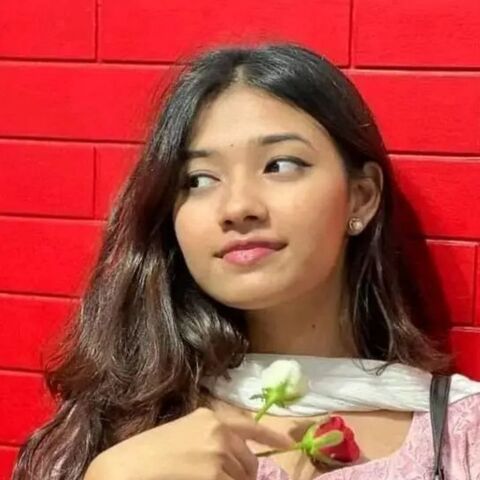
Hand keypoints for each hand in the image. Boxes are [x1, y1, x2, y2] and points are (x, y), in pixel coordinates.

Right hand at [85, 406, 292, 479]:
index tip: (287, 444)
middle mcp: (219, 432)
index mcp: (210, 417)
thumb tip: (235, 456)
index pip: (250, 425)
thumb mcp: (183, 435)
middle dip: (243, 475)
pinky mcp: (213, 476)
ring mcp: (218, 454)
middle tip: (223, 479)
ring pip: (243, 478)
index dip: (271, 437)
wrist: (124, 468)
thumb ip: (212, 440)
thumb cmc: (147, 453)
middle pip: (249, 462)